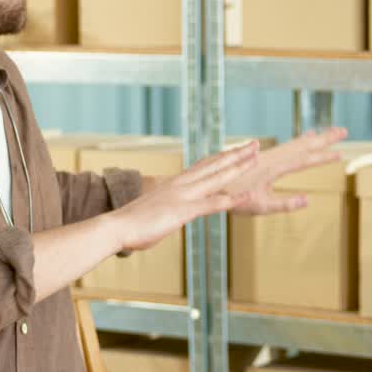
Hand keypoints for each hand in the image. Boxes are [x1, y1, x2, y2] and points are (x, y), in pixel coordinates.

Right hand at [111, 142, 259, 251]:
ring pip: (217, 177)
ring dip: (239, 167)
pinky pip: (212, 204)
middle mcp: (181, 184)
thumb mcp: (154, 210)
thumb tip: (168, 211)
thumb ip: (166, 207)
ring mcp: (183, 196)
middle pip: (214, 165)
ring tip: (256, 157)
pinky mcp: (183, 211)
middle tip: (255, 143)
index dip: (222, 157)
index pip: (203, 165)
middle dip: (237, 154)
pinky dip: (232, 199)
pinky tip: (247, 195)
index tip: (236, 149)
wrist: (115, 227)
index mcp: (174, 184)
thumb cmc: (132, 224)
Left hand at [228, 127, 347, 215]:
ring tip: (328, 133)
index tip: (341, 154)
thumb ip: (285, 204)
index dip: (323, 157)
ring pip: (294, 144)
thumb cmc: (233, 199)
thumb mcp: (260, 206)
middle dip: (324, 138)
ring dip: (313, 138)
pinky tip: (302, 140)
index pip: (304, 160)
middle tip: (344, 131)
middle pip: (302, 145)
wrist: (209, 185)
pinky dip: (298, 141)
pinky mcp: (259, 156)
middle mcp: (271, 157)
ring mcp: (265, 155)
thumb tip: (308, 200)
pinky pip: (284, 146)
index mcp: (274, 168)